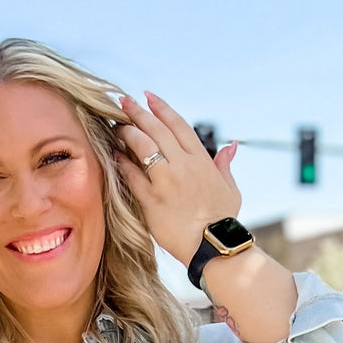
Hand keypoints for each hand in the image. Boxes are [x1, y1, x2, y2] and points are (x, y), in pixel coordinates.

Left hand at [113, 92, 240, 266]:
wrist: (213, 246)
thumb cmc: (222, 220)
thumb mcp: (230, 188)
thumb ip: (225, 165)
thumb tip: (230, 145)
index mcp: (201, 160)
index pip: (178, 125)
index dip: (161, 108)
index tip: (148, 96)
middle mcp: (183, 165)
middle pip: (156, 130)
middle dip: (137, 112)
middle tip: (122, 101)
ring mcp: (166, 181)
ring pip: (142, 146)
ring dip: (126, 133)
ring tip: (115, 126)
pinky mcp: (152, 200)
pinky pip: (132, 175)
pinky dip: (121, 162)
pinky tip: (112, 154)